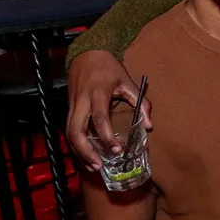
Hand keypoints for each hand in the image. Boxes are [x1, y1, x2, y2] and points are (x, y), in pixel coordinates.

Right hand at [66, 50, 151, 170]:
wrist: (87, 54)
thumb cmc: (109, 68)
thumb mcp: (128, 82)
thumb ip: (140, 103)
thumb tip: (149, 126)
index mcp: (98, 93)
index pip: (100, 118)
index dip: (106, 136)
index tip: (116, 149)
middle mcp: (82, 101)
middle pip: (76, 130)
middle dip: (85, 150)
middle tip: (99, 165)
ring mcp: (73, 105)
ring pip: (69, 133)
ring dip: (79, 151)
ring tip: (93, 165)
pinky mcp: (69, 108)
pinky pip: (69, 130)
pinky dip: (76, 145)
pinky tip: (87, 155)